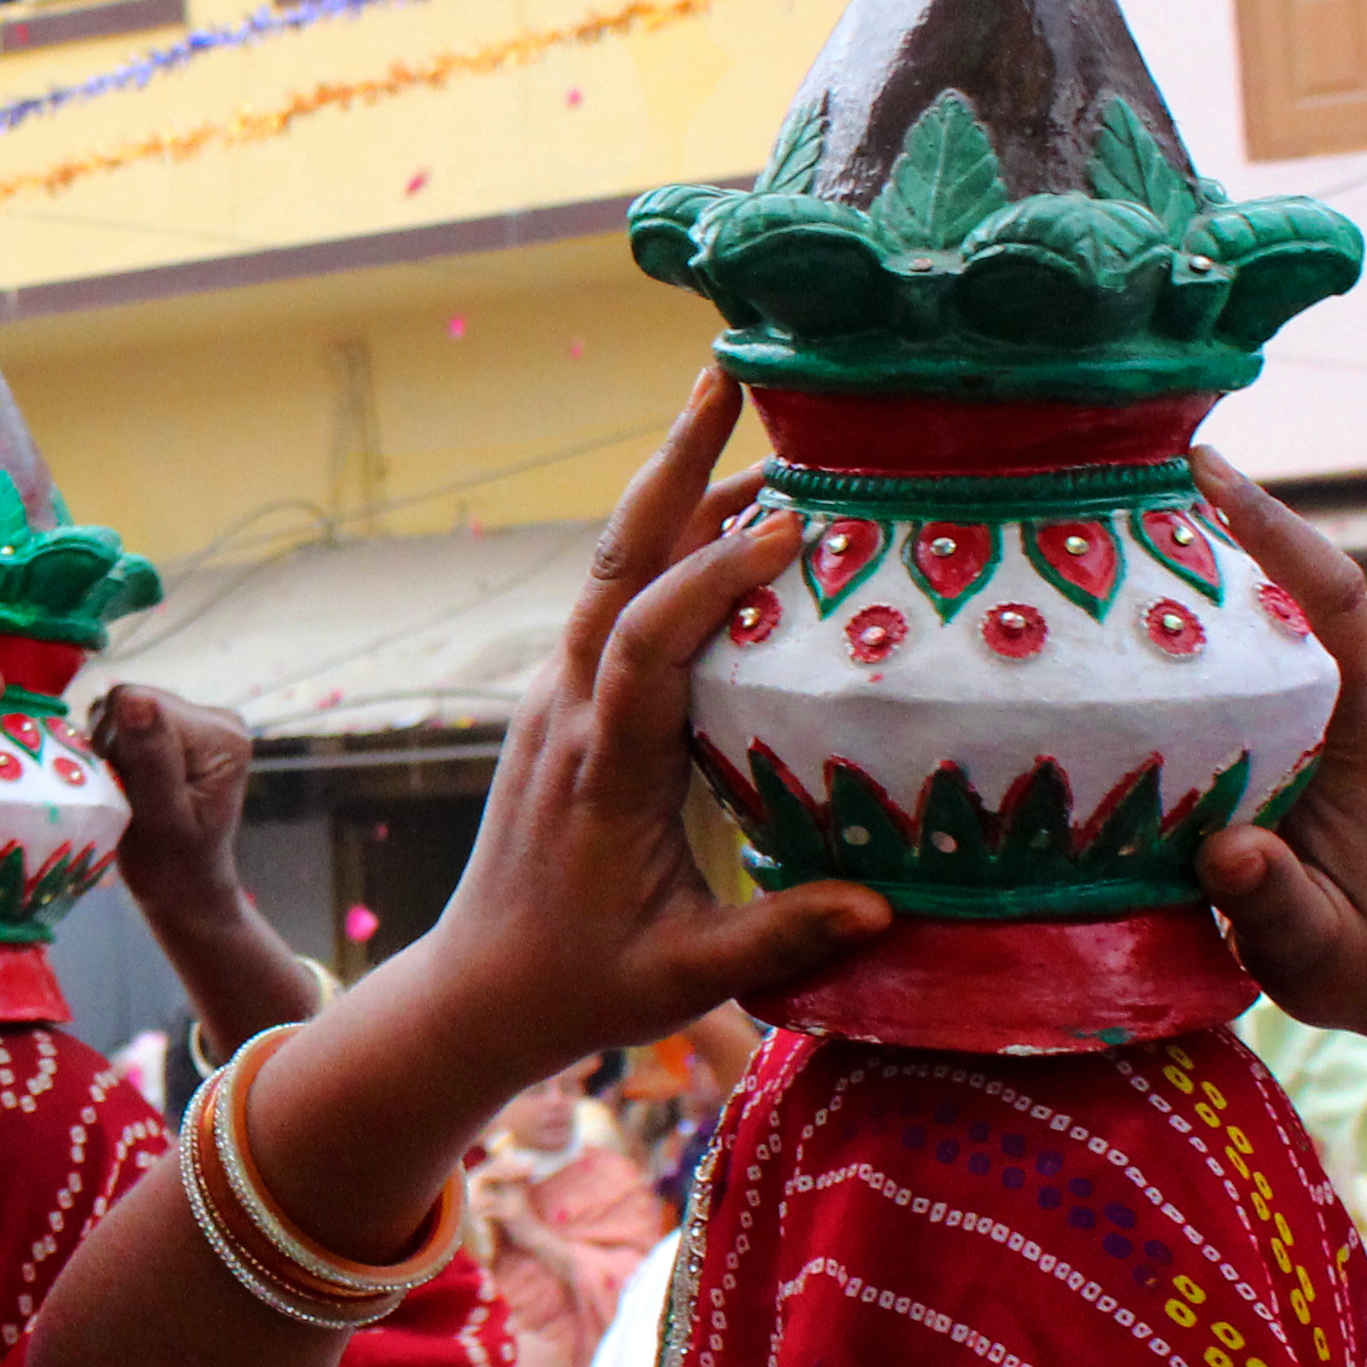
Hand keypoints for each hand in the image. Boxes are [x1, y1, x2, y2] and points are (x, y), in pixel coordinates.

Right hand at [93, 684, 255, 921]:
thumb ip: (150, 759)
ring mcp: (196, 720)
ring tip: (129, 792)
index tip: (126, 789)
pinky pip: (121, 723)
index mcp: (222, 734)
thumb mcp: (161, 819)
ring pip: (119, 711)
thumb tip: (133, 698)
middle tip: (127, 795)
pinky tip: (129, 783)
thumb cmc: (173, 867)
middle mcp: (215, 716)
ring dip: (111, 753)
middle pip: (129, 700)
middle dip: (114, 749)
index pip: (140, 702)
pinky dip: (113, 754)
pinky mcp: (174, 729)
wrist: (184, 890)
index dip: (117, 744)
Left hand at [393, 372, 884, 1099]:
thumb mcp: (682, 973)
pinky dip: (669, 546)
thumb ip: (781, 935)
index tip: (787, 530)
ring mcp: (561, 697)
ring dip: (674, 491)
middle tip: (727, 376)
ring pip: (614, 569)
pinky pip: (617, 601)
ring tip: (749, 417)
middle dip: (670, 467)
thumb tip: (886, 908)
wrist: (479, 989)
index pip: (646, 645)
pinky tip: (731, 518)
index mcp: (600, 767)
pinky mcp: (568, 701)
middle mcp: (570, 710)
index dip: (710, 581)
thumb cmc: (581, 983)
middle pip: (613, 563)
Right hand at [1193, 456, 1366, 1185]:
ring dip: (1229, 589)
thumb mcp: (1320, 961)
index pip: (1334, 601)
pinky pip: (1319, 640)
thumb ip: (1274, 909)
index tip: (1202, 469)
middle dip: (1218, 541)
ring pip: (1310, 611)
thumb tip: (1225, 854)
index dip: (1270, 528)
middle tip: (1108, 513)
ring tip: (1124, 564)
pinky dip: (1253, 629)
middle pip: (1307, 586)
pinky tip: (1180, 636)